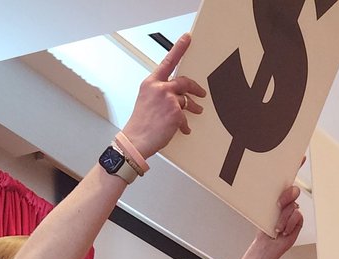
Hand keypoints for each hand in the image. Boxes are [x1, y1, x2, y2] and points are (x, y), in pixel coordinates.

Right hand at [121, 35, 206, 156]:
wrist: (136, 140)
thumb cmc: (140, 124)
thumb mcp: (146, 101)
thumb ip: (159, 93)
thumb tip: (175, 97)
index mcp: (151, 82)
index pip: (168, 61)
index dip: (179, 48)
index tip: (187, 38)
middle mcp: (160, 87)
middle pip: (184, 82)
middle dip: (195, 88)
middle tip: (201, 92)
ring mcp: (168, 99)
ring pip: (186, 101)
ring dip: (194, 107)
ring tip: (198, 110)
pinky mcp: (176, 112)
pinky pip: (185, 117)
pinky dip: (184, 125)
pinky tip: (184, 129)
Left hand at [257, 183, 303, 250]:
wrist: (268, 244)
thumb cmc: (265, 230)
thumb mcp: (266, 213)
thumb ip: (272, 202)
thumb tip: (274, 194)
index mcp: (278, 199)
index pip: (285, 187)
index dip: (284, 189)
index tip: (278, 197)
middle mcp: (287, 205)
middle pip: (294, 191)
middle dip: (287, 196)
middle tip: (278, 205)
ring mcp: (293, 212)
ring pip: (293, 207)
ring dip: (284, 218)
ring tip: (278, 228)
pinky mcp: (299, 221)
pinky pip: (297, 216)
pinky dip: (290, 224)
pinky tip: (284, 231)